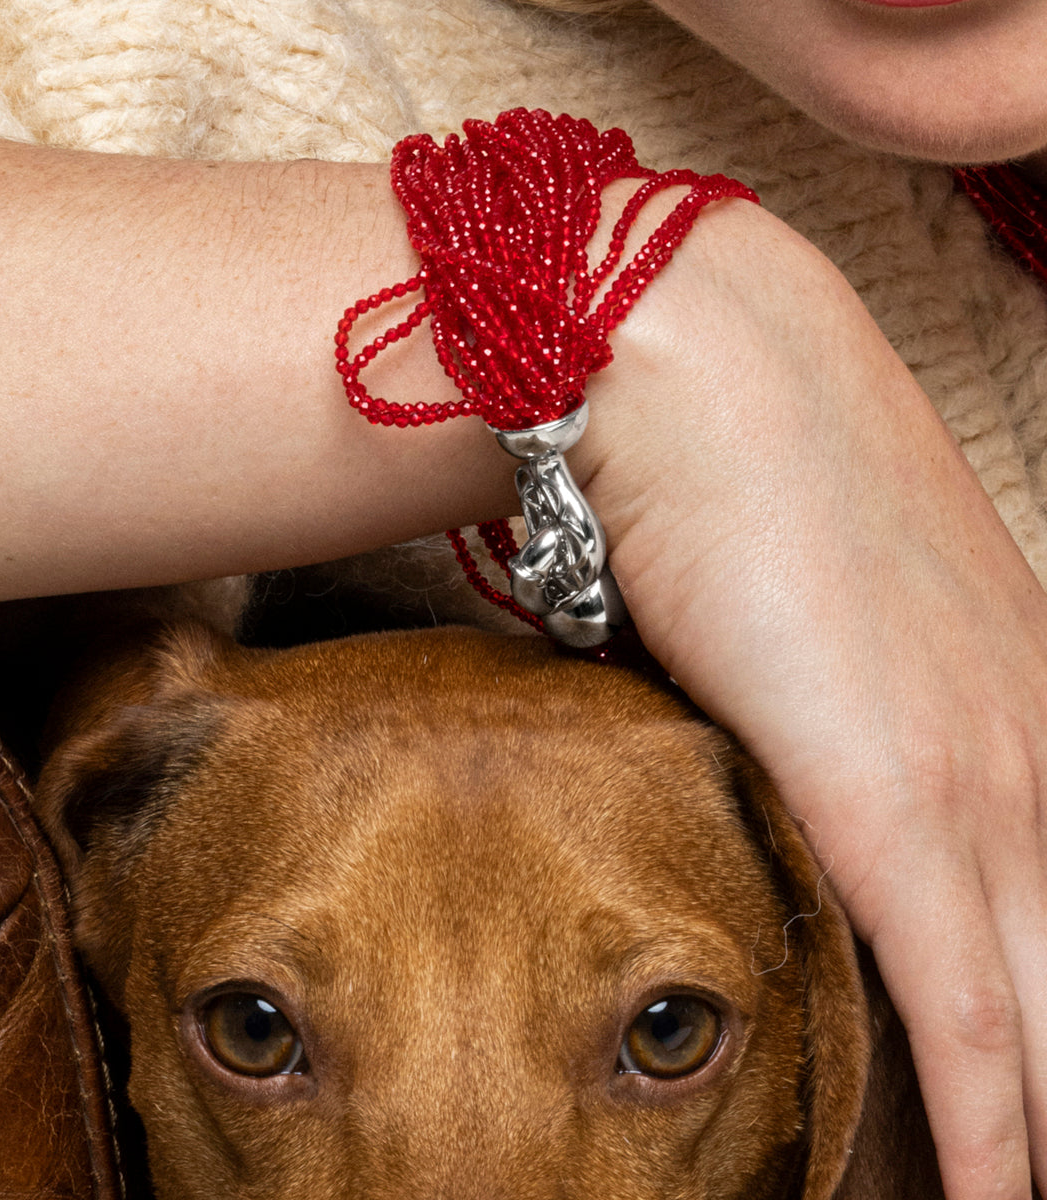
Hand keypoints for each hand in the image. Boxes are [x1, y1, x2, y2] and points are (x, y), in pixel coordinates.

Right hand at [579, 195, 1046, 1198]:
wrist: (712, 375)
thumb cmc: (755, 473)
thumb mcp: (827, 606)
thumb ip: (839, 707)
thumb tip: (791, 774)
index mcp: (1032, 709)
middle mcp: (1041, 755)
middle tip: (1044, 1186)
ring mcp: (985, 782)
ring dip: (1045, 1133)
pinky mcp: (897, 805)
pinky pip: (968, 1017)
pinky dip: (991, 1134)